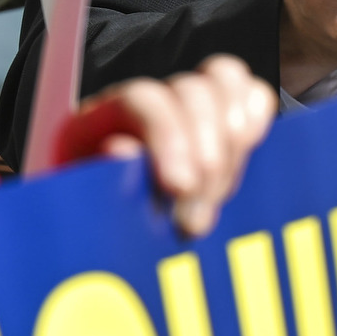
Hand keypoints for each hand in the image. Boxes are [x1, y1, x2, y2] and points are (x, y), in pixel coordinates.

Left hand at [54, 56, 275, 236]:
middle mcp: (145, 102)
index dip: (169, 137)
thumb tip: (123, 151)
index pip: (143, 100)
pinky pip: (252, 95)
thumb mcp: (81, 214)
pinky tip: (245, 158)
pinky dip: (255, 119)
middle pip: (192, 92)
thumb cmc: (92, 231)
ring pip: (224, 83)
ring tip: (217, 199)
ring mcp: (185, 106)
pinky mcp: (222, 119)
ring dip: (233, 144)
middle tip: (198, 219)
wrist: (109, 252)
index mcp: (99, 118)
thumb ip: (97, 181)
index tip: (181, 186)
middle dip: (208, 157)